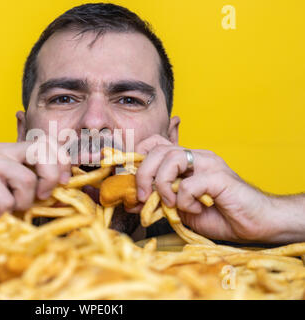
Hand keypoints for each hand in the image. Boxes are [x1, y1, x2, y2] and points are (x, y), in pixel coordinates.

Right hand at [0, 141, 70, 220]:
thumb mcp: (16, 192)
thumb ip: (38, 186)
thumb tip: (66, 190)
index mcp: (14, 150)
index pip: (47, 142)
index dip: (63, 160)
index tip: (64, 181)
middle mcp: (2, 150)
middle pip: (42, 151)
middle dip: (50, 177)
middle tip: (43, 196)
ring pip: (27, 180)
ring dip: (22, 202)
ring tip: (7, 207)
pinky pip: (8, 199)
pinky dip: (2, 212)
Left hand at [134, 135, 278, 242]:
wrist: (255, 223)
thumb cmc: (220, 215)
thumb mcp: (180, 209)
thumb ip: (158, 201)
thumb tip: (131, 201)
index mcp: (185, 161)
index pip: (154, 144)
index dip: (137, 158)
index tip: (130, 180)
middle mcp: (196, 157)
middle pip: (157, 149)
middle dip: (142, 173)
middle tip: (142, 196)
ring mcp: (208, 164)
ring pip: (171, 158)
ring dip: (162, 184)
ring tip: (170, 202)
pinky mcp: (219, 177)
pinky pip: (190, 183)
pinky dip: (185, 200)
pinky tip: (196, 209)